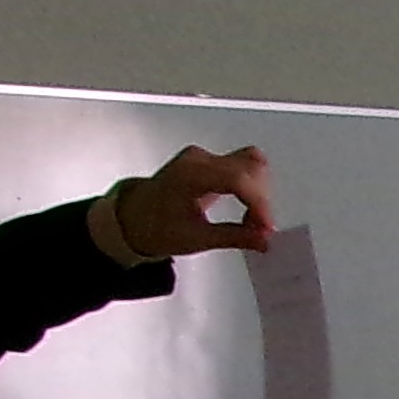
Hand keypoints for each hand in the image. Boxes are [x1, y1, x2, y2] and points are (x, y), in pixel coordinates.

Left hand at [113, 142, 276, 261]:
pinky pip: (241, 166)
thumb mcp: (196, 238)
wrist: (132, 218)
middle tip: (259, 228)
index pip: (238, 179)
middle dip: (261, 199)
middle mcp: (198, 160)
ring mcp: (203, 158)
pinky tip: (246, 207)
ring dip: (259, 191)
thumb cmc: (154, 226)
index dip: (259, 204)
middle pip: (250, 166)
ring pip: (250, 162)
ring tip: (252, 219)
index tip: (266, 226)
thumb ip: (235, 237)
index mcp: (190, 175)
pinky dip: (251, 186)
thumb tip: (264, 239)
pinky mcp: (208, 162)